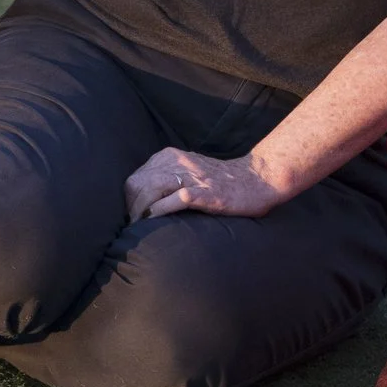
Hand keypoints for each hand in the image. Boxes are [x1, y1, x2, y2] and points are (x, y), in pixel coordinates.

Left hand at [123, 148, 291, 220]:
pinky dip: (159, 212)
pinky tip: (153, 223)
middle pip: (138, 184)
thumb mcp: (189, 170)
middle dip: (131, 208)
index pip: (135, 177)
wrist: (257, 179)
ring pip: (151, 189)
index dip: (129, 200)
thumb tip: (144, 199)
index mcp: (170, 157)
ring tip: (139, 228)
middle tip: (133, 227)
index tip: (132, 216)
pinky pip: (173, 200)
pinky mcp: (205, 192)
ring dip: (141, 212)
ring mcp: (192, 177)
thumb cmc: (222, 181)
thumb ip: (168, 177)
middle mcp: (177, 163)